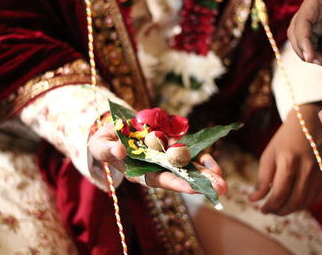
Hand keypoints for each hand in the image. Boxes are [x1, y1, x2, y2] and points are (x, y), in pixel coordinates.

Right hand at [88, 123, 226, 194]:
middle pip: (178, 177)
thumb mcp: (100, 146)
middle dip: (198, 183)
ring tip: (221, 176)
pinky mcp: (170, 148)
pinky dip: (198, 156)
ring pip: (186, 168)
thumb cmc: (104, 144)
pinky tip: (209, 159)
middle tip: (219, 188)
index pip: (158, 180)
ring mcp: (164, 159)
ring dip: (205, 173)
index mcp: (138, 172)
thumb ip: (108, 150)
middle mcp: (154, 169)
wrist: (113, 133)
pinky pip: (186, 153)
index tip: (191, 187)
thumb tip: (120, 151)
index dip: (174, 182)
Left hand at [249, 104, 321, 214]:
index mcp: (288, 162)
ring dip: (291, 209)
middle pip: (294, 201)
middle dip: (279, 211)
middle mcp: (307, 169)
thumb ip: (262, 179)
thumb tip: (254, 199)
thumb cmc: (284, 140)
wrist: (308, 125)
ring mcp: (320, 173)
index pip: (279, 193)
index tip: (261, 209)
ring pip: (306, 202)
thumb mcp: (268, 155)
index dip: (269, 205)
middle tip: (270, 210)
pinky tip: (294, 201)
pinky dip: (305, 204)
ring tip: (279, 207)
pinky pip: (317, 197)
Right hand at [288, 0, 321, 64]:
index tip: (310, 59)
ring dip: (310, 52)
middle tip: (319, 62)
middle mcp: (310, 8)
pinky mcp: (319, 25)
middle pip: (295, 32)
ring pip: (301, 38)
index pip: (301, 22)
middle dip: (304, 50)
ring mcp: (313, 17)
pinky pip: (313, 40)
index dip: (303, 42)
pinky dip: (318, 50)